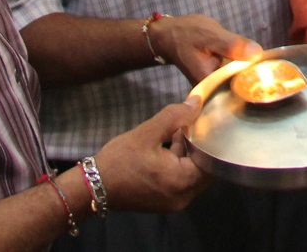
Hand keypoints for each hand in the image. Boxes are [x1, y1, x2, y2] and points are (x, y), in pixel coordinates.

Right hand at [93, 100, 211, 213]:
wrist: (93, 187)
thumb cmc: (120, 160)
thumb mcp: (148, 132)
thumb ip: (175, 116)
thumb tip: (197, 103)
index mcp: (182, 181)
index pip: (213, 161)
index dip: (211, 141)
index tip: (206, 123)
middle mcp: (184, 197)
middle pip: (206, 170)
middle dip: (200, 147)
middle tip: (192, 126)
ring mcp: (175, 202)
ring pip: (194, 175)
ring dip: (189, 155)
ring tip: (178, 133)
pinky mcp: (166, 202)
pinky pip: (183, 181)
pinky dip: (180, 165)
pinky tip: (170, 146)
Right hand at [148, 14, 263, 83]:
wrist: (170, 34)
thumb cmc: (187, 34)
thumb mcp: (211, 36)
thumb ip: (232, 46)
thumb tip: (256, 53)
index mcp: (209, 83)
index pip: (239, 87)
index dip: (257, 77)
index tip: (272, 69)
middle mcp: (210, 90)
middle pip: (240, 86)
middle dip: (255, 76)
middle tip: (271, 66)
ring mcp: (212, 85)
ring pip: (237, 81)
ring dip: (249, 72)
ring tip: (265, 64)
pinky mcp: (215, 78)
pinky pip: (233, 76)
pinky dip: (241, 69)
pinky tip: (250, 63)